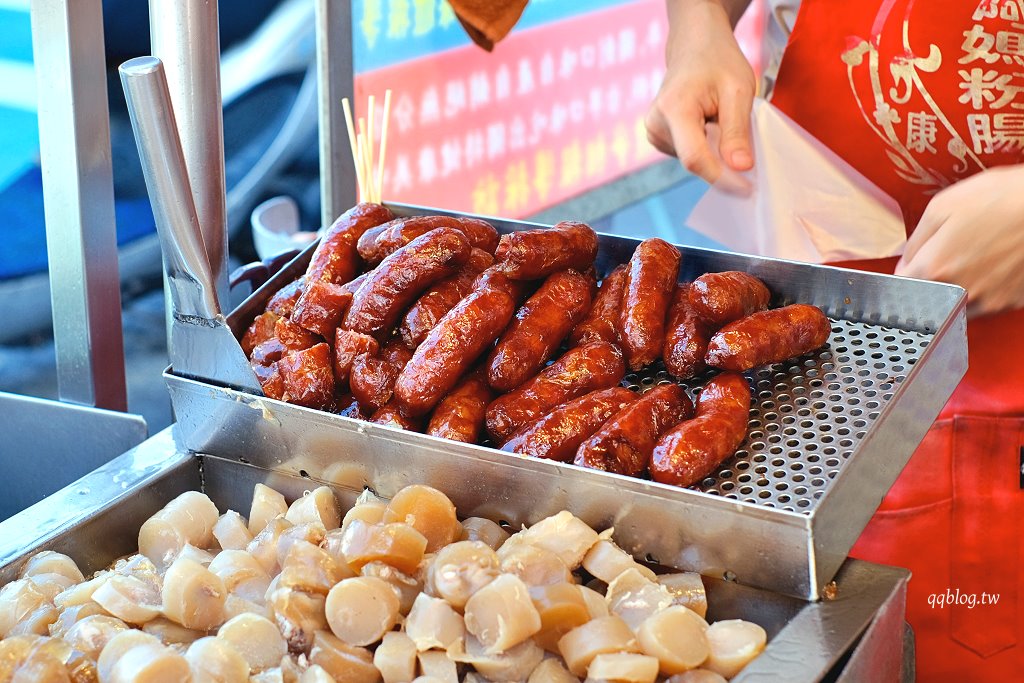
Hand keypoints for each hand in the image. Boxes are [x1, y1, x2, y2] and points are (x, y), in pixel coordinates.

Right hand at [645, 0, 755, 188]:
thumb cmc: (718, 62)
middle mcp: (656, 124)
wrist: (695, 45)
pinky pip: (688, 153)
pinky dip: (706, 146)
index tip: (748, 188)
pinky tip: (710, 123)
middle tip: (745, 139)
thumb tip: (740, 168)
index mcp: (673, 109)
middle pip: (694, 161)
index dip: (722, 178)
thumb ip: (737, 131)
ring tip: (721, 117)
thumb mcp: (738, 91)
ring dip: (715, 150)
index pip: (695, 158)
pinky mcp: (659, 137)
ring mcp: (654, 132)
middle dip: (722, 161)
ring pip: (692, 159)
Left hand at [895, 164, 1023, 317]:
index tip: (911, 265)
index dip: (906, 271)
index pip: (902, 285)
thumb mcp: (942, 206)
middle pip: (929, 298)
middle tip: (947, 256)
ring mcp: (988, 300)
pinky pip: (986, 303)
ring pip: (957, 305)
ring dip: (956, 288)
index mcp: (935, 268)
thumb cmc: (1004, 198)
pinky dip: (983, 289)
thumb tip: (907, 261)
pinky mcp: (1010, 302)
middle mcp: (960, 290)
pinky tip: (992, 267)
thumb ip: (915, 241)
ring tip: (972, 260)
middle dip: (930, 281)